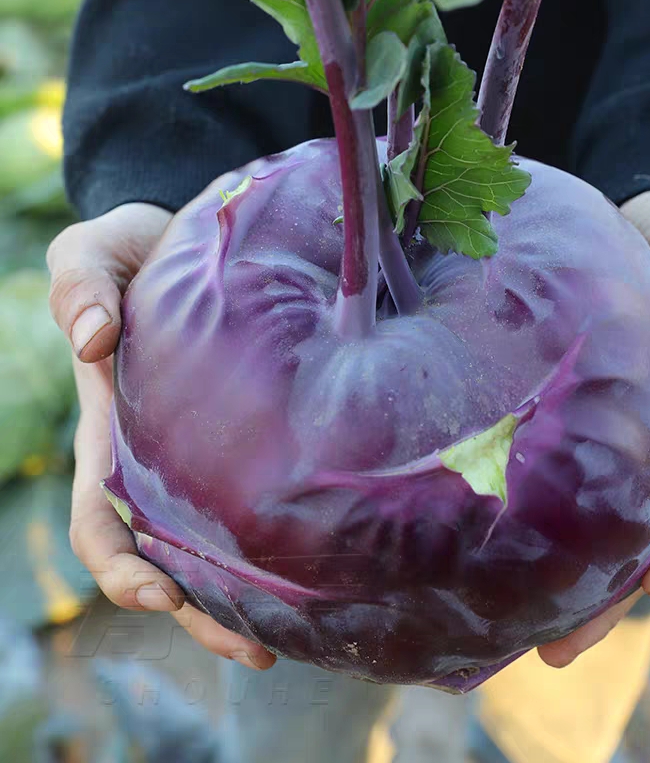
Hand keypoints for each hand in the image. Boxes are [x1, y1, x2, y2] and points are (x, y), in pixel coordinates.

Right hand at [47, 203, 274, 670]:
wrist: (188, 241)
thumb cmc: (133, 251)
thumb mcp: (93, 254)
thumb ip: (82, 287)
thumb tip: (95, 341)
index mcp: (113, 434)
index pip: (102, 523)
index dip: (122, 569)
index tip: (159, 595)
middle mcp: (159, 462)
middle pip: (168, 559)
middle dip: (200, 612)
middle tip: (258, 649)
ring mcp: (207, 456)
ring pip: (219, 547)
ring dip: (246, 597)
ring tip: (302, 632)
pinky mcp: (253, 437)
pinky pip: (263, 499)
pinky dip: (283, 540)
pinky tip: (327, 560)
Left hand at [538, 190, 649, 667]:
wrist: (624, 226)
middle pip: (649, 540)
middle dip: (609, 599)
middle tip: (554, 647)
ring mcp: (614, 440)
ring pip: (595, 526)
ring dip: (562, 581)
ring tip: (505, 628)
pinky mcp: (565, 424)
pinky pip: (552, 480)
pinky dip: (531, 520)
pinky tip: (485, 549)